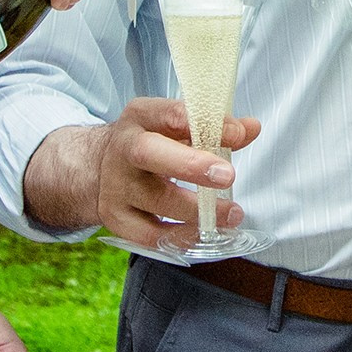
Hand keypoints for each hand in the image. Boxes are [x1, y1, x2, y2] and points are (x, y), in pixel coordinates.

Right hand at [92, 97, 262, 250]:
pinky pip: (150, 236)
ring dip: (199, 211)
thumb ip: (216, 127)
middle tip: (227, 176)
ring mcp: (116, 186)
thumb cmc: (153, 142)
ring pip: (155, 200)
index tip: (237, 133)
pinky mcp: (116, 219)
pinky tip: (206, 234)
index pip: (170, 114)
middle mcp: (123, 149)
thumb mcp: (177, 124)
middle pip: (149, 153)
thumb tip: (251, 128)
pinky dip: (181, 238)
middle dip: (190, 165)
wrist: (101, 167)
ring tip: (232, 213)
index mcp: (141, 117)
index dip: (205, 124)